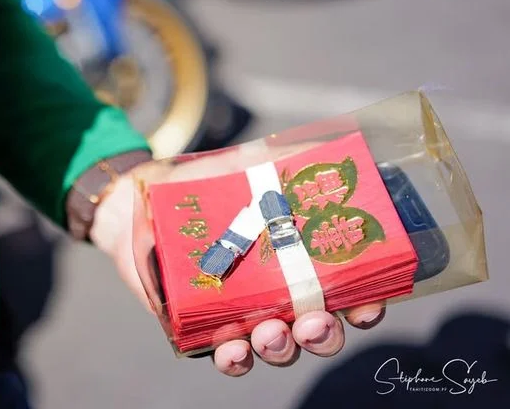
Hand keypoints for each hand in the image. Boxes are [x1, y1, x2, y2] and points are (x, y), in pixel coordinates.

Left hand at [89, 147, 385, 376]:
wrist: (142, 203)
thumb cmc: (204, 186)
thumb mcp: (246, 165)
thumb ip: (288, 160)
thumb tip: (334, 151)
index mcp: (301, 261)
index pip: (348, 293)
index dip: (366, 304)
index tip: (367, 304)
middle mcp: (281, 296)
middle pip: (319, 330)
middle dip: (323, 333)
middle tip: (315, 322)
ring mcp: (245, 315)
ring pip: (278, 347)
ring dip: (281, 347)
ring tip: (270, 333)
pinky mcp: (206, 328)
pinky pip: (229, 356)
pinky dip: (236, 359)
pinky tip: (232, 349)